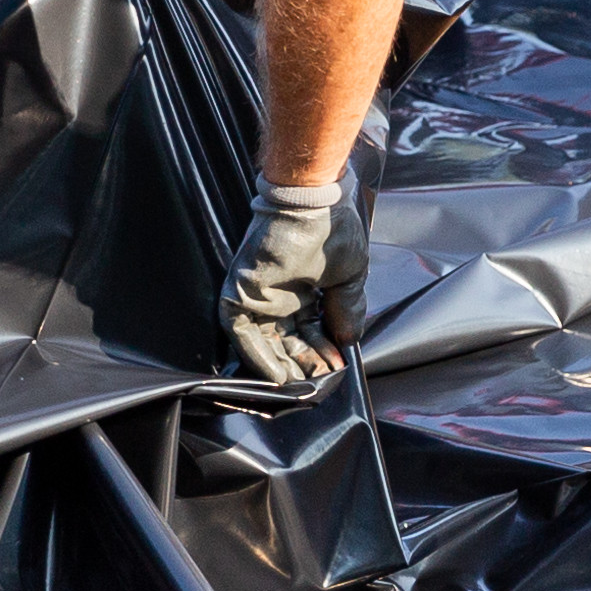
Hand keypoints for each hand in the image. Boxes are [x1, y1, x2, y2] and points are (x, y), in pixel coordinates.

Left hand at [221, 178, 367, 384]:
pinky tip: (277, 374)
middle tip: (318, 385)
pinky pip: (241, 332)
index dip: (321, 354)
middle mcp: (278, 296)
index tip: (336, 371)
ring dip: (279, 367)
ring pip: (262, 342)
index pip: (307, 333)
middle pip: (284, 342)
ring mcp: (258, 294)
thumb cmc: (333, 230)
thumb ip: (346, 310)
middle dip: (302, 366)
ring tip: (299, 387)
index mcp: (302, 291)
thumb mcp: (349, 277)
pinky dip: (256, 355)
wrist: (314, 203)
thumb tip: (348, 342)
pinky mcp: (241, 290)